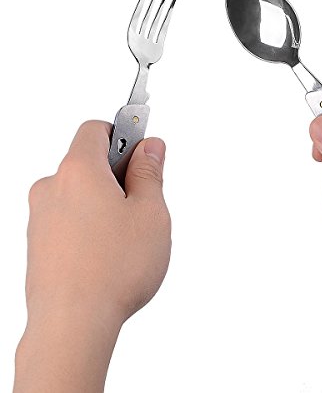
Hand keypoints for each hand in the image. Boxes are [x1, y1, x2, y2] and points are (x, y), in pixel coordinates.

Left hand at [15, 121, 170, 391]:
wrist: (72, 324)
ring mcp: (41, 216)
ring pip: (80, 192)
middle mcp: (52, 188)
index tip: (143, 143)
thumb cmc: (112, 270)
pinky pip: (68, 216)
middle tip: (144, 199)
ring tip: (126, 233)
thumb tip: (151, 149)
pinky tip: (107, 249)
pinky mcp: (38, 241)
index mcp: (79, 171)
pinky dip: (89, 221)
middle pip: (89, 161)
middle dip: (119, 173)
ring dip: (105, 200)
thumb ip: (150, 173)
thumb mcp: (151, 213)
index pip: (97, 129)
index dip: (125, 132)